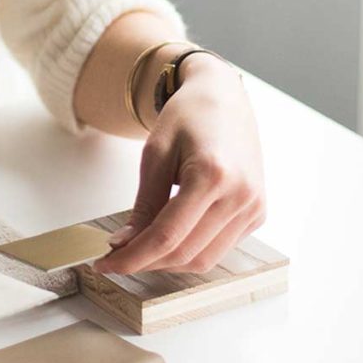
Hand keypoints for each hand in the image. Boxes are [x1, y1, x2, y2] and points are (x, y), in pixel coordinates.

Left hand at [92, 59, 266, 274]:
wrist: (224, 98)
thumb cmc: (187, 117)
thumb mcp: (155, 152)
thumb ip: (144, 202)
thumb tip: (125, 243)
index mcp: (212, 175)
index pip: (167, 236)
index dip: (133, 257)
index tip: (104, 264)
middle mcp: (240, 196)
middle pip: (186, 252)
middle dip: (146, 262)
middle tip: (114, 258)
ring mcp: (254, 208)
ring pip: (204, 259)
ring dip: (167, 262)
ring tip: (138, 250)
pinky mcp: (257, 214)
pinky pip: (219, 248)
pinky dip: (189, 250)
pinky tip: (167, 238)